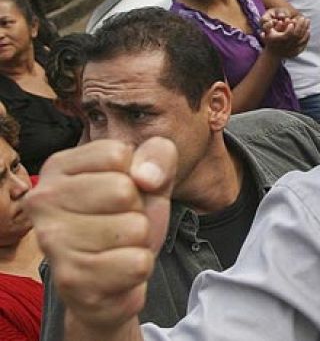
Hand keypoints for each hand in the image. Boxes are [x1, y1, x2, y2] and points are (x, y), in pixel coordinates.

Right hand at [23, 138, 176, 334]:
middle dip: (136, 210)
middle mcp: (43, 200)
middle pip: (123, 190)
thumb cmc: (126, 219)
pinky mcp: (71, 280)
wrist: (114, 282)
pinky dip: (139, 267)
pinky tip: (116, 270)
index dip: (135, 175)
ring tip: (117, 246)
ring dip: (138, 240)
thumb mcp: (151, 177)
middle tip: (120, 223)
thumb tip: (146, 177)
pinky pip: (137, 264)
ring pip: (134, 228)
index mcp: (57, 167)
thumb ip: (158, 155)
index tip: (119, 194)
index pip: (117, 154)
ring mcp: (51, 241)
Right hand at [261, 12, 310, 57]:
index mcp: (281, 40)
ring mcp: (293, 49)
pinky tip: (308, 31)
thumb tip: (279, 21)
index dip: (291, 26)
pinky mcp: (297, 51)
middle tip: (303, 17)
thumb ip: (270, 26)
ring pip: (302, 39)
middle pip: (297, 34)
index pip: (288, 33)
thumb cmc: (270, 41)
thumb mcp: (267, 33)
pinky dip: (307, 37)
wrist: (273, 55)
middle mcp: (288, 45)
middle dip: (301, 25)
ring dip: (306, 29)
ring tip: (308, 21)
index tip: (293, 20)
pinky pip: (304, 44)